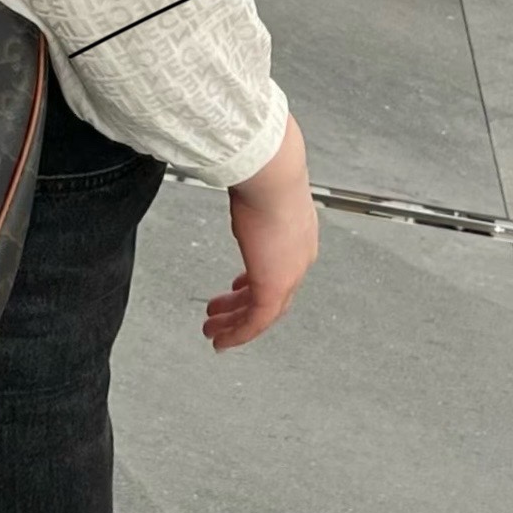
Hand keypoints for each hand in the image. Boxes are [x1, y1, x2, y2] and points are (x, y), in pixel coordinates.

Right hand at [202, 115, 318, 351]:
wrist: (274, 174)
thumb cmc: (265, 172)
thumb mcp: (259, 189)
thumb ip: (251, 198)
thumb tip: (237, 183)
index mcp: (300, 236)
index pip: (281, 269)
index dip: (256, 281)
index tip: (237, 288)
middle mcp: (300, 258)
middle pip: (273, 294)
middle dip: (242, 305)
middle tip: (219, 314)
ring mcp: (290, 274)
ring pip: (263, 312)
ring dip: (235, 323)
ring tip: (212, 331)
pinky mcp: (274, 285)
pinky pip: (256, 321)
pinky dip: (238, 333)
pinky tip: (220, 339)